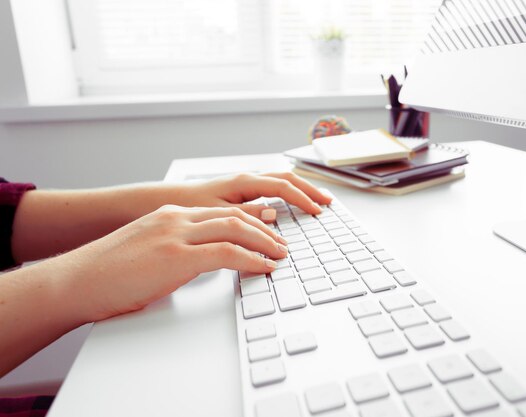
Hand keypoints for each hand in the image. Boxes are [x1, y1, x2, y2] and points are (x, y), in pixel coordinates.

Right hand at [59, 205, 286, 321]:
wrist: (76, 280)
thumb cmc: (107, 272)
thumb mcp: (148, 250)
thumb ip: (176, 248)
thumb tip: (200, 261)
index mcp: (170, 214)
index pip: (222, 211)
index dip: (250, 221)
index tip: (268, 231)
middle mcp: (176, 218)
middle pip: (235, 216)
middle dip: (264, 229)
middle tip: (282, 244)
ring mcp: (176, 234)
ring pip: (236, 228)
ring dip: (265, 242)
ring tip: (280, 255)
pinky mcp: (176, 256)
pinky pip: (227, 253)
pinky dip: (252, 258)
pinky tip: (265, 267)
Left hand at [170, 172, 332, 221]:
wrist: (167, 202)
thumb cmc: (187, 207)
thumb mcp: (216, 215)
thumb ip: (246, 214)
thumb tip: (273, 213)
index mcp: (243, 182)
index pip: (283, 187)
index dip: (303, 199)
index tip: (318, 211)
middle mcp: (246, 179)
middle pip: (287, 178)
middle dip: (309, 189)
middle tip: (328, 202)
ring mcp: (245, 183)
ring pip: (281, 181)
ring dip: (301, 190)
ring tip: (317, 200)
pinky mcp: (241, 191)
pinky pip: (272, 188)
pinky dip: (288, 193)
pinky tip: (292, 203)